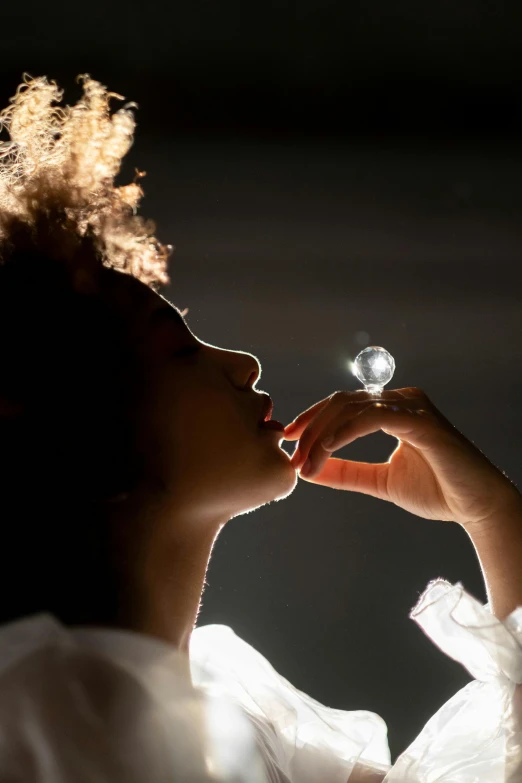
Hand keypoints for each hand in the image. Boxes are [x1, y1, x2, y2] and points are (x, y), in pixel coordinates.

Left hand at [284, 388, 519, 526]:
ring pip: (351, 407)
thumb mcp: (380, 480)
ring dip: (322, 434)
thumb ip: (348, 472)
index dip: (312, 420)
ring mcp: (412, 406)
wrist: (475, 506)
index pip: (342, 404)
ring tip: (307, 460)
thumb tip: (311, 470)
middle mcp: (401, 399)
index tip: (289, 441)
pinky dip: (345, 431)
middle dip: (311, 428)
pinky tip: (328, 449)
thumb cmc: (436, 490)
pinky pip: (372, 416)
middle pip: (341, 402)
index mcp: (392, 408)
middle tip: (293, 455)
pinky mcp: (420, 421)